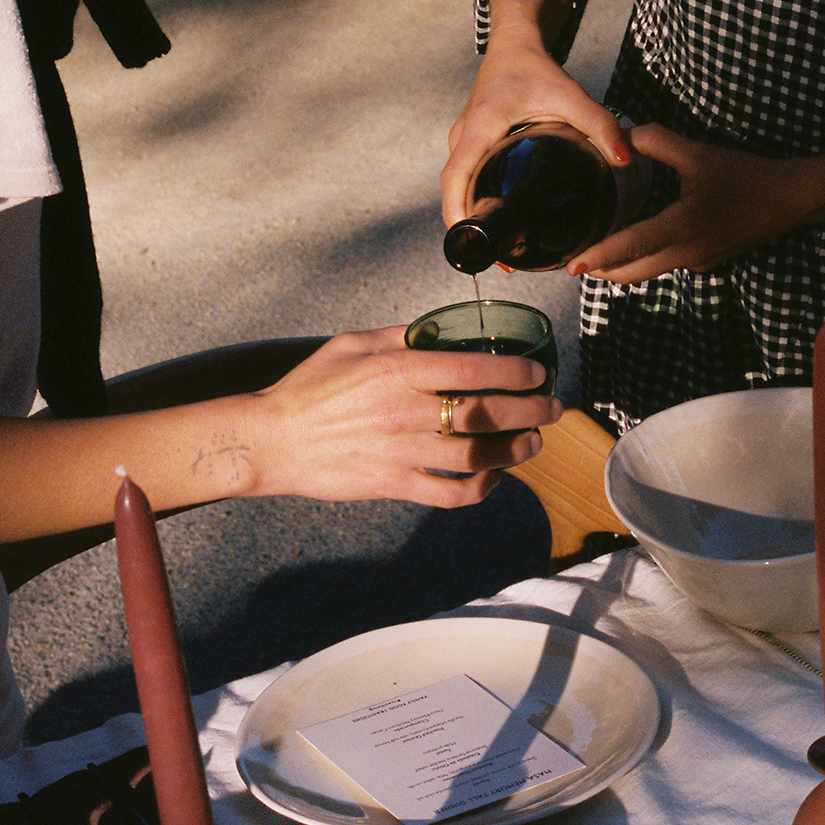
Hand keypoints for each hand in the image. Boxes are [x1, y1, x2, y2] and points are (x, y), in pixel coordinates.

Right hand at [245, 329, 561, 507]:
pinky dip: (480, 489)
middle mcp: (405, 411)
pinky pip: (449, 492)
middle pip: (486, 413)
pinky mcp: (392, 484)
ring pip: (476, 455)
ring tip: (534, 442)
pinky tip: (494, 478)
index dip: (515, 371)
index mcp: (398, 371)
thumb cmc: (311, 388)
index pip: (473, 368)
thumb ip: (401, 337)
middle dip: (530, 411)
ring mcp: (401, 451)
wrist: (270, 440)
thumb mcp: (353, 344)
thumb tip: (443, 332)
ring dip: (516, 450)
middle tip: (553, 409)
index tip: (539, 373)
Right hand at [442, 37, 630, 231]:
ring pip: (461, 186)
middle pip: (456, 190)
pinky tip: (503, 220)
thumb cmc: (536, 69)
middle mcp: (464, 137)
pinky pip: (468, 177)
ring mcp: (465, 140)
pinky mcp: (472, 142)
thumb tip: (625, 158)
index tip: (471, 244)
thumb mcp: (570, 94)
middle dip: (471, 228)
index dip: (458, 214)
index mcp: (479, 129)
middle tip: (501, 260)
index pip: (455, 178)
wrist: (515, 45)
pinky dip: (477, 200)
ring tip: (503, 250)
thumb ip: (599, 124)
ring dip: (474, 217)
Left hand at [571, 126, 824, 280]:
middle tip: (571, 262)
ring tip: (594, 257)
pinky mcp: (706, 261)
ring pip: (649, 272)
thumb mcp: (700, 153)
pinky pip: (667, 265)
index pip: (633, 247)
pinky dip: (644, 261)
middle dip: (601, 271)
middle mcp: (689, 252)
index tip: (573, 265)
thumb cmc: (747, 175)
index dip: (600, 256)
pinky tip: (634, 244)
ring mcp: (698, 261)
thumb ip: (658, 142)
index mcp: (684, 226)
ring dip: (621, 269)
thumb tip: (624, 134)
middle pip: (634, 273)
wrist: (790, 199)